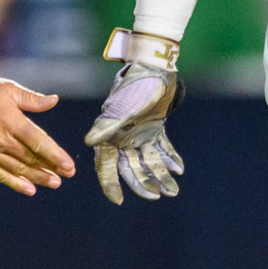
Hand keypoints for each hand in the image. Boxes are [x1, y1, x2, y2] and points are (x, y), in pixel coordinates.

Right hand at [0, 68, 72, 194]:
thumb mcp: (7, 88)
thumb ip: (32, 99)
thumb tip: (54, 101)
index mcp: (11, 121)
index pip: (38, 142)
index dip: (55, 155)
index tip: (69, 165)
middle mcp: (1, 139)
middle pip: (30, 158)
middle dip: (51, 168)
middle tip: (67, 175)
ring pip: (18, 169)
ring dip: (37, 177)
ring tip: (54, 183)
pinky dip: (15, 183)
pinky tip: (29, 189)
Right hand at [83, 32, 181, 203]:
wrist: (155, 67)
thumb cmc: (137, 86)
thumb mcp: (124, 108)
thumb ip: (108, 126)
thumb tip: (89, 142)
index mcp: (110, 135)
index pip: (106, 165)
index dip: (110, 184)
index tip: (118, 201)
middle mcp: (122, 137)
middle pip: (130, 168)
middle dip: (143, 183)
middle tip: (157, 196)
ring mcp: (139, 133)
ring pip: (148, 161)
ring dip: (159, 176)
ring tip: (173, 190)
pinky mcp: (154, 128)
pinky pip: (162, 148)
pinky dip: (169, 159)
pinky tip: (179, 170)